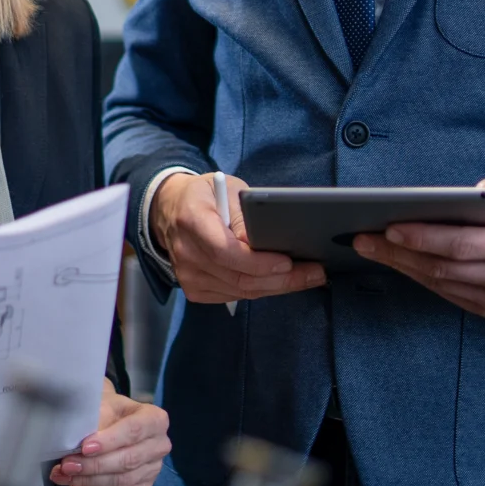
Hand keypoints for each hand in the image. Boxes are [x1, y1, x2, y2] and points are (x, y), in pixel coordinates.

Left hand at [49, 386, 169, 485]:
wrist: (111, 417)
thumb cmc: (107, 409)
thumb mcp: (102, 403)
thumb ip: (95, 420)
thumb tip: (76, 440)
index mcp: (155, 419)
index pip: (134, 431)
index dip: (109, 441)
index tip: (84, 447)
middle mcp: (159, 445)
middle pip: (128, 460)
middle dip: (94, 465)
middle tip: (67, 465)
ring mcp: (153, 469)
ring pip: (123, 482)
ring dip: (91, 482)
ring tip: (65, 477)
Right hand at [148, 172, 326, 302]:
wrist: (170, 210)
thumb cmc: (206, 196)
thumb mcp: (228, 189)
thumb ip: (244, 214)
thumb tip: (264, 241)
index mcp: (191, 220)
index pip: (225, 251)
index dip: (258, 262)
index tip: (288, 262)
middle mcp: (185, 252)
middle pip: (238, 277)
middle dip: (281, 279)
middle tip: (314, 273)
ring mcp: (187, 275)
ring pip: (241, 291)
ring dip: (277, 286)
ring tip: (307, 277)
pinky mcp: (193, 289)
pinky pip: (234, 296)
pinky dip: (260, 290)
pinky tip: (280, 281)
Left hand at [354, 168, 484, 317]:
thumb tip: (469, 192)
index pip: (461, 245)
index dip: (423, 237)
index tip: (390, 226)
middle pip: (442, 266)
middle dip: (398, 251)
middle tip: (363, 237)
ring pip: (438, 282)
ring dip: (400, 264)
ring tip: (370, 246)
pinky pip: (444, 292)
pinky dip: (416, 275)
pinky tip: (394, 259)